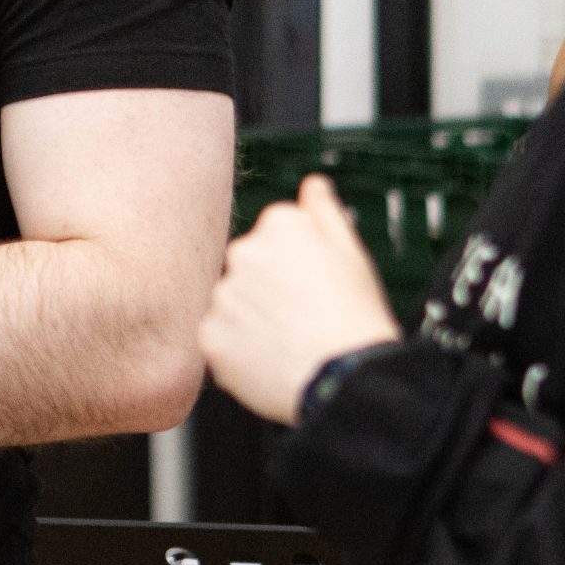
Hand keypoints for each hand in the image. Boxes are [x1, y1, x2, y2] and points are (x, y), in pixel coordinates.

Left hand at [198, 175, 399, 424]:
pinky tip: (270, 360)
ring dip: (251, 320)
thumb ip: (323, 213)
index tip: (314, 286)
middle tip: (301, 317)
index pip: (274, 237)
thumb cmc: (355, 317)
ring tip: (288, 342)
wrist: (346, 379)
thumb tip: (312, 184)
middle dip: (268, 289)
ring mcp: (223, 294)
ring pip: (233, 304)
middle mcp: (242, 251)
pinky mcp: (209, 335)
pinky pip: (220, 339)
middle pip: (248, 268)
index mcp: (278, 224)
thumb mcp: (352, 254)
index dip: (297, 265)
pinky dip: (239, 351)